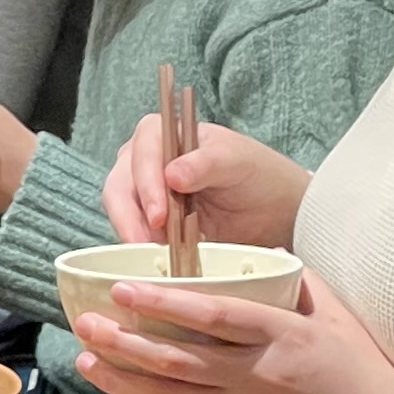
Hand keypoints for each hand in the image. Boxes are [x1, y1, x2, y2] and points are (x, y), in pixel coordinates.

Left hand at [67, 269, 393, 393]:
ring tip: (87, 359)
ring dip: (123, 380)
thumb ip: (301, 283)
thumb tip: (265, 254)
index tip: (124, 289)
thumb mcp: (340, 318)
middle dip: (124, 342)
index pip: (213, 316)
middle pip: (178, 359)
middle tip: (85, 322)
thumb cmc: (368, 376)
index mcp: (283, 338)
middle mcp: (258, 376)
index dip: (164, 303)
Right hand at [103, 112, 312, 251]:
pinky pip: (136, 234)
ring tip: (156, 256)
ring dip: (134, 234)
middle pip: (119, 185)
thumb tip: (171, 175)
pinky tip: (161, 260)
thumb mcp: (236, 162)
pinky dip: (144, 247)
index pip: (141, 155)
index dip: (145, 184)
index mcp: (162, 133)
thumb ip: (204, 164)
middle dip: (129, 216)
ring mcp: (145, 192)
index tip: (159, 215)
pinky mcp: (151, 223)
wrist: (275, 209)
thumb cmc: (256, 173)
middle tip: (146, 244)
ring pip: (121, 212)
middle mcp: (145, 160)